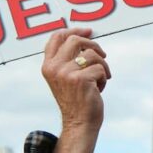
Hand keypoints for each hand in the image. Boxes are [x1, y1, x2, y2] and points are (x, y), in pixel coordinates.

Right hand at [29, 28, 110, 152]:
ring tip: (100, 79)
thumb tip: (85, 36)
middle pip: (75, 40)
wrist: (79, 123)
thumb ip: (68, 59)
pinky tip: (99, 89)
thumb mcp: (66, 77)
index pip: (56, 37)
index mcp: (47, 65)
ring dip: (102, 66)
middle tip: (103, 55)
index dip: (74, 30)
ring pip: (92, 55)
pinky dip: (105, 78)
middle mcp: (54, 67)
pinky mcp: (81, 79)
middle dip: (94, 45)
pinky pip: (101, 68)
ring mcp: (66, 73)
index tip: (89, 30)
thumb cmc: (77, 99)